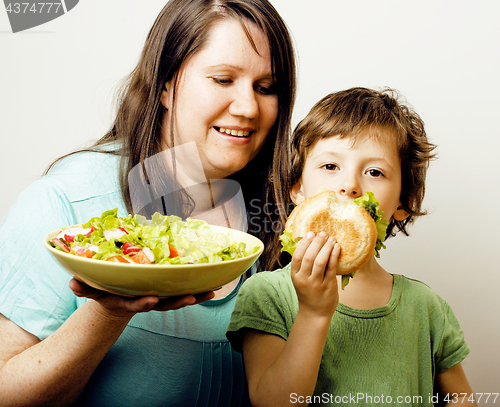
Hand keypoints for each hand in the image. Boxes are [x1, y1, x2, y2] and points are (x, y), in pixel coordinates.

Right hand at [69, 278, 214, 317]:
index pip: (137, 304)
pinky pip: (185, 291)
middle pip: (164, 305)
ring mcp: (160, 298)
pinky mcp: (168, 292)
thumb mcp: (92, 291)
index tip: (150, 300)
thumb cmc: (106, 292)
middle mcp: (147, 301)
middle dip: (177, 302)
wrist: (117, 299)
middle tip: (190, 297)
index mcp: (129, 301)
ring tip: (209, 292)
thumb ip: (83, 287)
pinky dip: (199, 290)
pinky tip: (214, 286)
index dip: (143, 303)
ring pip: (178, 299)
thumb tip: (72, 282)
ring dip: (194, 296)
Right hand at [290, 231, 339, 317]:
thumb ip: (303, 265)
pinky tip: (337, 248)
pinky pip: (331, 268)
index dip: (304, 243)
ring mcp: (316, 283)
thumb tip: (310, 242)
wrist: (315, 313)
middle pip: (309, 257)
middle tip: (323, 233)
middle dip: (316, 242)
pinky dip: (334, 256)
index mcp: (295, 276)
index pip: (297, 256)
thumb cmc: (308, 292)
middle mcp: (304, 279)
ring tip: (331, 239)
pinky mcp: (328, 286)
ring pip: (320, 261)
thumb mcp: (300, 279)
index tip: (310, 233)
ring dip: (326, 247)